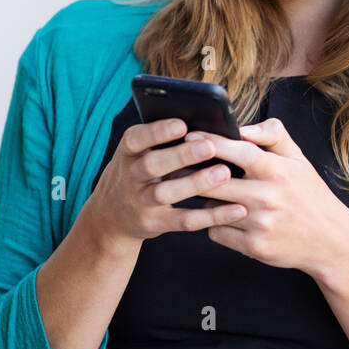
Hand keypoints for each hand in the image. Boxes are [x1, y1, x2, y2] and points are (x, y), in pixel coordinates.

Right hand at [85, 118, 248, 244]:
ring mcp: (140, 202)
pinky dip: (211, 216)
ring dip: (195, 183)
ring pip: (166, 193)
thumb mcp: (140, 153)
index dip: (157, 132)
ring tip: (224, 173)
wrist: (112, 215)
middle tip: (209, 146)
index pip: (136, 139)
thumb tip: (206, 124)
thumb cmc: (140, 172)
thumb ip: (163, 140)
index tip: (182, 124)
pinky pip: (184, 221)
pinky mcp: (154, 224)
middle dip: (180, 156)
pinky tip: (237, 209)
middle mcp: (130, 176)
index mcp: (128, 152)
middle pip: (152, 165)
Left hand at [186, 118, 348, 272]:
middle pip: (214, 182)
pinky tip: (224, 219)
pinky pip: (216, 233)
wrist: (331, 241)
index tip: (189, 136)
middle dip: (192, 173)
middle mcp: (268, 197)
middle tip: (177, 167)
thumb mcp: (300, 160)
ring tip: (205, 193)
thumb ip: (273, 136)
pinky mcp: (254, 247)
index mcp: (278, 171)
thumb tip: (244, 128)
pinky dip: (215, 225)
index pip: (239, 150)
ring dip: (204, 201)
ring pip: (211, 209)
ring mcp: (260, 224)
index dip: (211, 142)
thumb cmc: (310, 196)